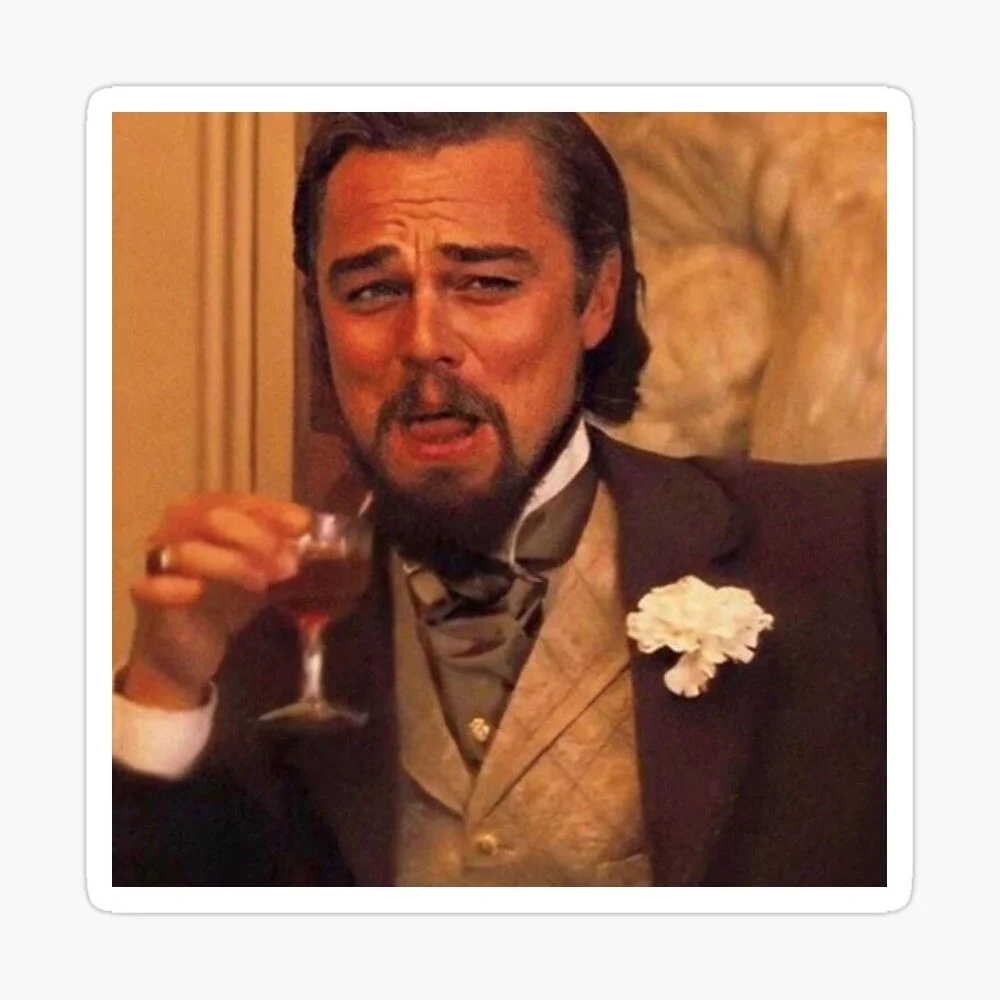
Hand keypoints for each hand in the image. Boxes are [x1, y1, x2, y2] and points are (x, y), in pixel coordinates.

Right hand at [122, 494, 312, 709]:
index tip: (303, 526)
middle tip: (288, 563)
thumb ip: (281, 551)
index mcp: (205, 513)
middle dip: (256, 537)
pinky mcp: (145, 597)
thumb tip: (313, 535)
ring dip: (231, 562)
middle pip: (213, 517)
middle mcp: (177, 528)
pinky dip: (175, 586)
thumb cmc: (225, 602)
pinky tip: (197, 591)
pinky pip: (152, 585)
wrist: (189, 650)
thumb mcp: (260, 571)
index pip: (238, 501)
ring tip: (262, 583)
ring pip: (188, 548)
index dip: (272, 510)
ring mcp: (158, 561)